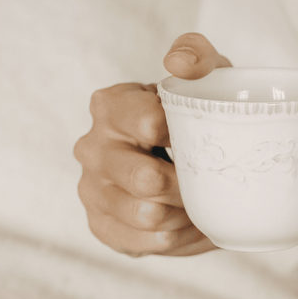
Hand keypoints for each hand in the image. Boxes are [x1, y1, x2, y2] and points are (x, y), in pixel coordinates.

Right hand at [73, 33, 231, 255]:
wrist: (194, 164)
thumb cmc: (197, 115)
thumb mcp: (206, 76)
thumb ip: (197, 55)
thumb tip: (178, 63)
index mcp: (110, 105)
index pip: (146, 121)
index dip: (183, 135)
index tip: (202, 138)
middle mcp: (91, 146)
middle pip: (145, 178)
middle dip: (185, 185)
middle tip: (206, 180)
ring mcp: (91, 188)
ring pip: (146, 216)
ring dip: (183, 215)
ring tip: (196, 203)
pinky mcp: (101, 225)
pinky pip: (143, 243)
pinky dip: (173, 238)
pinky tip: (183, 223)